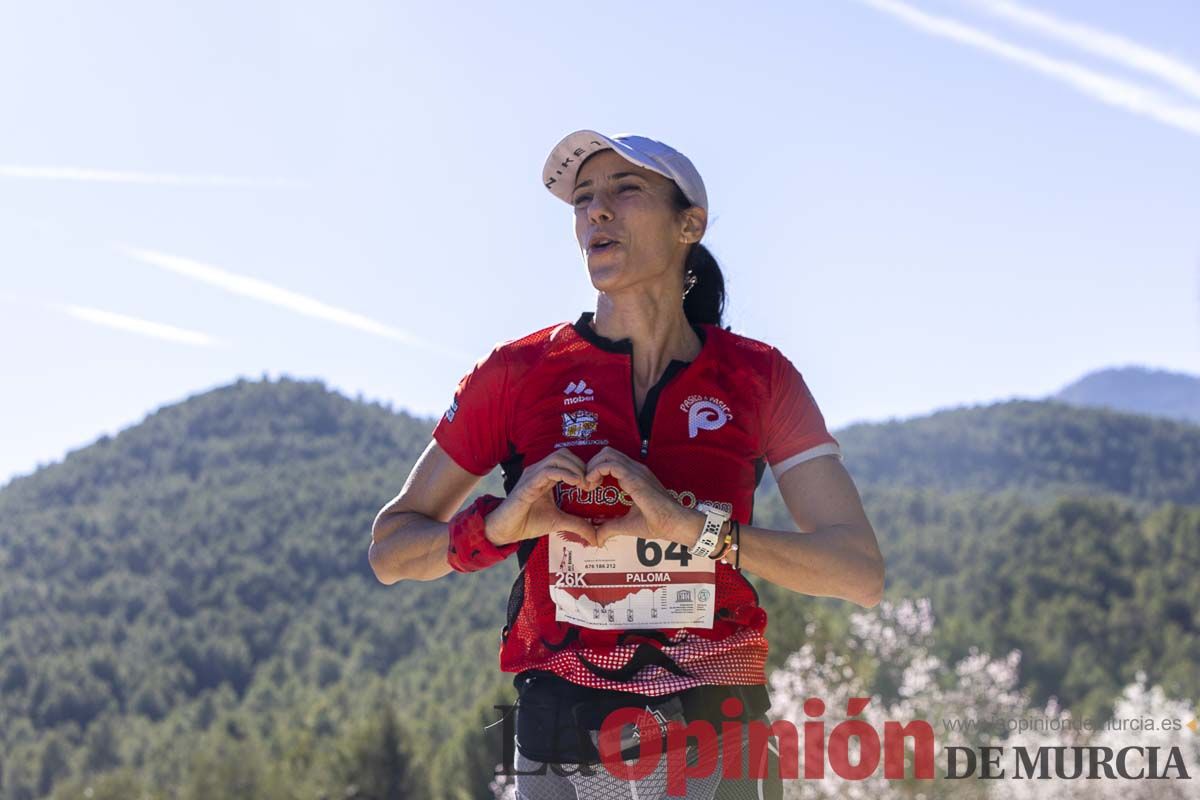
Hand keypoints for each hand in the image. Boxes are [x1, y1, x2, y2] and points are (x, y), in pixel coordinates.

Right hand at [485, 450, 598, 546]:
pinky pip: (547, 471)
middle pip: (565, 454)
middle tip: (591, 484)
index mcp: (546, 475)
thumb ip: (577, 525)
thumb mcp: (558, 522)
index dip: (584, 468)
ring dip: (576, 468)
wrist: (506, 530)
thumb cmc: (527, 522)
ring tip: (584, 484)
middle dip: (582, 465)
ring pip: (558, 457)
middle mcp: (539, 471)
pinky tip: (575, 483)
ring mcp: (532, 475)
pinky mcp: (527, 484)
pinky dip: (564, 473)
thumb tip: (596, 536)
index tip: (595, 484)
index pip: (568, 460)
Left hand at [582, 447, 699, 547]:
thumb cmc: (657, 523)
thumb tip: (597, 539)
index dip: (595, 470)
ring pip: (607, 454)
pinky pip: (609, 464)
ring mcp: (635, 470)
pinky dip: (595, 471)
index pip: (611, 461)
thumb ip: (610, 528)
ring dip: (592, 467)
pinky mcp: (634, 476)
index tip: (590, 488)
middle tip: (587, 485)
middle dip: (591, 465)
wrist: (673, 523)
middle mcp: (634, 469)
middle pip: (607, 452)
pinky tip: (593, 485)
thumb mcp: (626, 525)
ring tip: (588, 485)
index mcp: (634, 476)